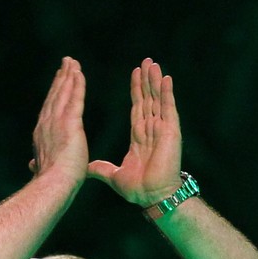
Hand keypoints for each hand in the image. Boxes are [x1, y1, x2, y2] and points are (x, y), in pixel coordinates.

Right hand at [29, 57, 89, 187]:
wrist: (53, 185)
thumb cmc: (51, 183)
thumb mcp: (42, 169)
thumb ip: (38, 163)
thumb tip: (31, 165)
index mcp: (42, 134)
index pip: (50, 108)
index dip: (54, 93)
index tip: (58, 81)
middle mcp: (46, 123)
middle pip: (55, 95)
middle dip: (61, 78)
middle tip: (66, 63)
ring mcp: (57, 121)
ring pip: (64, 92)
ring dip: (68, 75)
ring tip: (72, 62)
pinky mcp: (70, 123)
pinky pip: (75, 98)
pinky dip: (77, 84)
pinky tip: (79, 72)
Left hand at [88, 57, 183, 205]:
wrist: (151, 197)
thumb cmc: (138, 190)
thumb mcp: (113, 175)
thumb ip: (101, 169)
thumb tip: (86, 169)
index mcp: (140, 137)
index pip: (138, 107)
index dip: (136, 90)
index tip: (135, 74)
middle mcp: (153, 130)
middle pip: (149, 99)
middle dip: (146, 80)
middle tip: (146, 61)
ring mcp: (163, 130)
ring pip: (158, 100)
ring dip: (156, 81)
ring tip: (153, 63)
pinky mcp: (171, 133)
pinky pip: (169, 109)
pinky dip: (168, 93)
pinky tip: (166, 78)